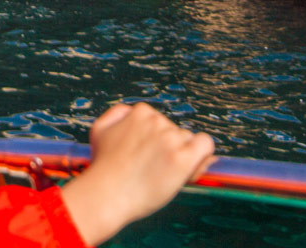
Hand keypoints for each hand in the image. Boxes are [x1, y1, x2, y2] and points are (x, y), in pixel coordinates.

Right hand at [59, 103, 214, 244]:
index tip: (145, 155)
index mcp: (139, 112)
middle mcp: (157, 122)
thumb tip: (136, 110)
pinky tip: (191, 166)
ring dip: (181, 154)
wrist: (107, 195)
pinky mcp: (182, 159)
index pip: (159, 120)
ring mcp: (170, 140)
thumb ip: (118, 113)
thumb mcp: (100, 129)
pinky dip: (203, 154)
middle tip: (152, 168)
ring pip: (188, 140)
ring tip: (163, 173)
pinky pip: (205, 145)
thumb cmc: (104, 167)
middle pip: (174, 131)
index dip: (155, 139)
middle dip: (168, 147)